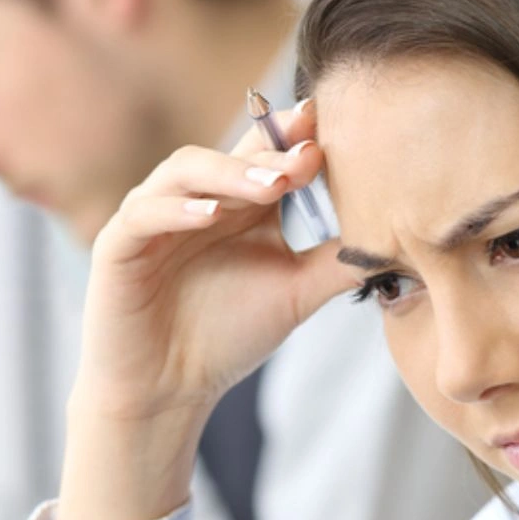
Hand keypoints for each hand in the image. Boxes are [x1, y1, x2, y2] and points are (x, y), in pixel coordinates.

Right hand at [57, 100, 358, 519]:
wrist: (167, 389)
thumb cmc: (227, 337)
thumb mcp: (295, 294)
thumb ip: (336, 262)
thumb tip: (399, 239)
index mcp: (241, 203)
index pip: (269, 155)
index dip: (298, 140)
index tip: (335, 130)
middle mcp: (197, 198)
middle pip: (233, 153)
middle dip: (272, 152)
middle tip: (311, 155)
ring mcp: (156, 215)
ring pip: (189, 171)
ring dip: (231, 172)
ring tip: (272, 184)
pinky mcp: (119, 243)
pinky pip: (145, 212)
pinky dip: (177, 209)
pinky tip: (211, 215)